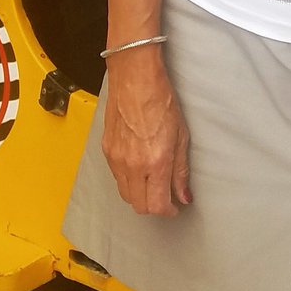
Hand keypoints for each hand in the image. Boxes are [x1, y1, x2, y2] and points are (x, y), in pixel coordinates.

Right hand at [101, 48, 191, 215]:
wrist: (135, 79)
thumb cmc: (161, 100)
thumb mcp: (181, 135)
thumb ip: (181, 170)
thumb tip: (184, 195)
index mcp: (155, 162)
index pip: (157, 205)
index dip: (168, 210)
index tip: (175, 207)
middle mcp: (133, 165)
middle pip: (139, 205)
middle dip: (154, 207)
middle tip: (166, 198)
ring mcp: (116, 159)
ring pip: (125, 194)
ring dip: (140, 195)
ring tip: (153, 182)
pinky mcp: (106, 150)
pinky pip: (116, 177)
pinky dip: (128, 180)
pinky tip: (139, 168)